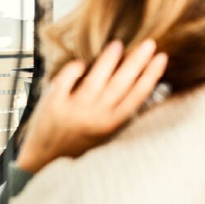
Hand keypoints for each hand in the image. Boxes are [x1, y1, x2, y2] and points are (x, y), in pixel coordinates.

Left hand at [16, 40, 167, 173]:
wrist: (43, 160)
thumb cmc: (76, 144)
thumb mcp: (104, 134)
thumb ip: (117, 113)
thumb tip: (139, 85)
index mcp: (111, 125)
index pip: (137, 96)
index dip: (150, 76)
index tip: (161, 58)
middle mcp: (95, 117)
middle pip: (121, 85)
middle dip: (137, 62)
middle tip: (149, 43)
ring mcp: (74, 110)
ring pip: (96, 80)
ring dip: (108, 61)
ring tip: (118, 44)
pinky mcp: (54, 104)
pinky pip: (66, 80)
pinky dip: (75, 69)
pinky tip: (82, 62)